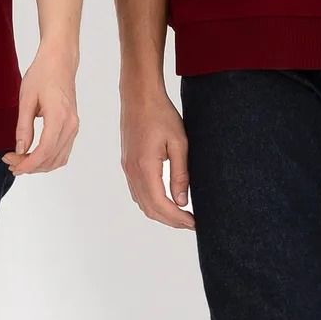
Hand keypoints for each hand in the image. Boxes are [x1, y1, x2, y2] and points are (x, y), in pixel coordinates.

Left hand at [3, 42, 79, 175]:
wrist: (60, 61)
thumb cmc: (42, 75)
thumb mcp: (26, 99)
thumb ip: (23, 127)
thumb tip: (20, 151)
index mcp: (59, 117)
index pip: (44, 151)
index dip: (28, 163)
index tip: (12, 166)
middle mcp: (71, 125)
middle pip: (51, 158)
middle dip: (30, 165)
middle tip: (9, 161)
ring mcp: (74, 127)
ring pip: (59, 159)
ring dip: (39, 165)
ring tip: (19, 160)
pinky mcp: (73, 126)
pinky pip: (63, 151)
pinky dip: (48, 159)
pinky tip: (33, 156)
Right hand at [121, 88, 194, 228]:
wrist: (139, 96)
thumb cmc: (161, 114)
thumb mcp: (179, 143)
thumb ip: (180, 174)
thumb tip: (182, 201)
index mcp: (144, 167)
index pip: (160, 204)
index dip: (177, 218)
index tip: (193, 223)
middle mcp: (132, 171)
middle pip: (149, 208)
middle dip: (170, 220)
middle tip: (190, 223)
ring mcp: (127, 168)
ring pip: (141, 202)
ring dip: (160, 213)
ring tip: (181, 214)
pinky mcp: (127, 164)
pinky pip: (137, 191)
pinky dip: (151, 202)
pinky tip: (165, 200)